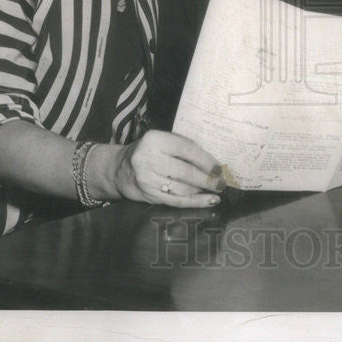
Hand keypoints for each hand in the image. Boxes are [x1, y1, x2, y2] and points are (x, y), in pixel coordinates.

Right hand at [103, 130, 225, 207]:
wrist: (119, 169)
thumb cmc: (149, 152)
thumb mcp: (161, 141)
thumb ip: (183, 147)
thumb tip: (214, 161)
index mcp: (155, 139)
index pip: (187, 149)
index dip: (206, 160)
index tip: (220, 168)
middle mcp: (148, 159)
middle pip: (185, 171)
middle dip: (208, 179)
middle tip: (222, 183)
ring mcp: (146, 179)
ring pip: (182, 188)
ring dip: (203, 191)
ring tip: (217, 191)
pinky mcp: (148, 195)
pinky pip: (176, 201)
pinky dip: (195, 202)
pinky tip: (208, 201)